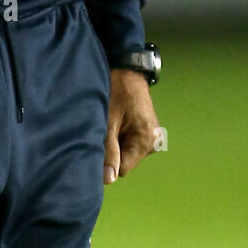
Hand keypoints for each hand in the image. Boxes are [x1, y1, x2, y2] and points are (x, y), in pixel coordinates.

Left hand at [104, 68, 159, 184]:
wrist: (126, 68)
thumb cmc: (116, 90)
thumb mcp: (108, 120)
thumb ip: (108, 150)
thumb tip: (108, 179)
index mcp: (146, 140)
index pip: (122, 169)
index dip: (106, 161)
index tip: (95, 145)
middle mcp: (153, 141)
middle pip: (124, 161)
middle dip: (110, 150)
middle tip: (101, 129)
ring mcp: (151, 135)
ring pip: (125, 152)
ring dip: (113, 143)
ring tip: (108, 122)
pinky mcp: (145, 130)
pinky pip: (128, 142)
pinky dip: (118, 136)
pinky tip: (114, 121)